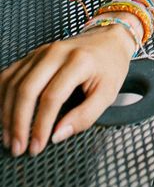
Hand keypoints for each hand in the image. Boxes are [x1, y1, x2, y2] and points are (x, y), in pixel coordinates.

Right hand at [0, 25, 133, 156]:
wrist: (109, 39)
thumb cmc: (110, 66)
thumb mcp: (108, 93)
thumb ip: (85, 116)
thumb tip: (57, 135)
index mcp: (78, 61)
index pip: (52, 97)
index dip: (41, 125)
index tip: (37, 147)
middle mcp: (56, 53)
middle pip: (27, 89)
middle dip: (18, 123)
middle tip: (18, 147)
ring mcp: (41, 52)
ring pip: (13, 83)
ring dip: (7, 113)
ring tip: (9, 137)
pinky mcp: (32, 55)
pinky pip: (9, 75)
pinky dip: (2, 96)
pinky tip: (4, 114)